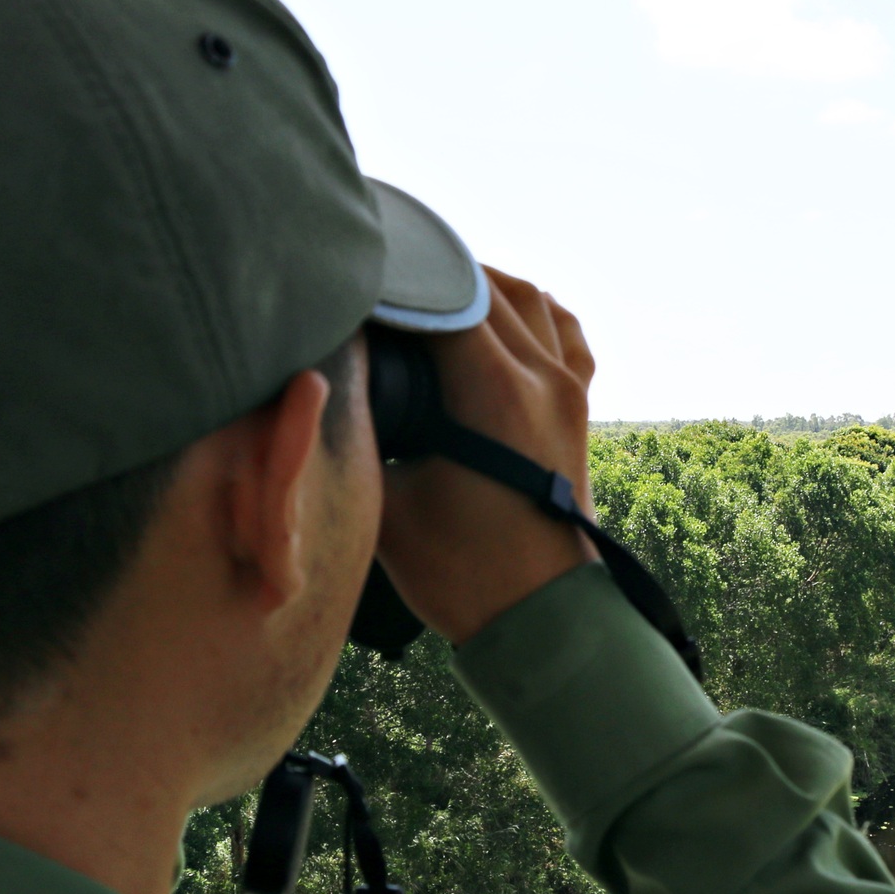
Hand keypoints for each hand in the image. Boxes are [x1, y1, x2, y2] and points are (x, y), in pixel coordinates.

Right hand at [376, 267, 597, 644]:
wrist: (543, 619)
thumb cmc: (463, 573)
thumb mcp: (386, 502)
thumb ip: (352, 435)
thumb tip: (315, 389)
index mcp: (495, 390)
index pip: (437, 295)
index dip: (388, 279)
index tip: (346, 279)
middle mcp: (542, 375)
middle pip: (479, 286)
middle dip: (424, 274)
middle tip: (372, 278)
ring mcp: (569, 387)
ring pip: (526, 298)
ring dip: (475, 284)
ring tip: (422, 289)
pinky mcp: (578, 406)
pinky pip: (562, 330)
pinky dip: (526, 311)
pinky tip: (492, 313)